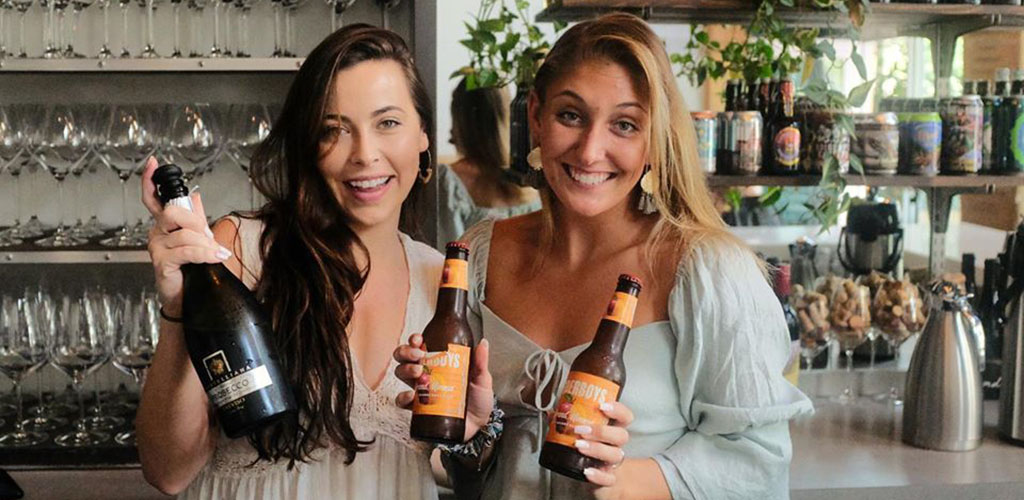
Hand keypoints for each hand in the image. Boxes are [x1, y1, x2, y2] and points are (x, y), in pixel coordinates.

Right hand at [140, 157, 231, 312]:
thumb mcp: (197, 240)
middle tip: (209, 236)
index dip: (151, 181)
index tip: (153, 163)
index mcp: (164, 226)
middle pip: (173, 212)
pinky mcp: (162, 262)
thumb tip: (197, 196)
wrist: (187, 299)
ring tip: (217, 254)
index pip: (153, 199)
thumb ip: (196, 218)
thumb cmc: (190, 270)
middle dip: (197, 222)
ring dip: (207, 244)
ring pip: (185, 233)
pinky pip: (188, 250)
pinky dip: (206, 253)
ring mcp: (157, 248)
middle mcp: (157, 234)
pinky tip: (216, 257)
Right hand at [394, 335, 494, 441]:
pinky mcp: (418, 408)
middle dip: (406, 352)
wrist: (478, 426)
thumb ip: (481, 362)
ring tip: (418, 372)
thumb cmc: (478, 401)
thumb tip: (483, 344)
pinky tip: (411, 395)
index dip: (414, 340)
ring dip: (406, 369)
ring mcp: (421, 390)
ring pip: (401, 374)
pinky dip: (402, 396)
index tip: (418, 339)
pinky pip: (402, 401)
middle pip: (405, 357)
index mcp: (439, 363)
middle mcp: (426, 374)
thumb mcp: (481, 379)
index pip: (420, 346)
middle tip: (418, 355)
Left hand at [575, 401, 633, 491]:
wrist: (597, 477)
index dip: (618, 410)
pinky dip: (598, 475)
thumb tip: (552, 413)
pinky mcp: (608, 480)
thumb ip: (568, 422)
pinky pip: (608, 479)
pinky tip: (587, 471)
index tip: (602, 405)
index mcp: (612, 430)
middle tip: (581, 429)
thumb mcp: (582, 435)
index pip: (625, 417)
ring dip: (597, 449)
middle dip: (601, 431)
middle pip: (621, 436)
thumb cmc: (590, 451)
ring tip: (579, 446)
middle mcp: (616, 446)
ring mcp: (613, 463)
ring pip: (615, 455)